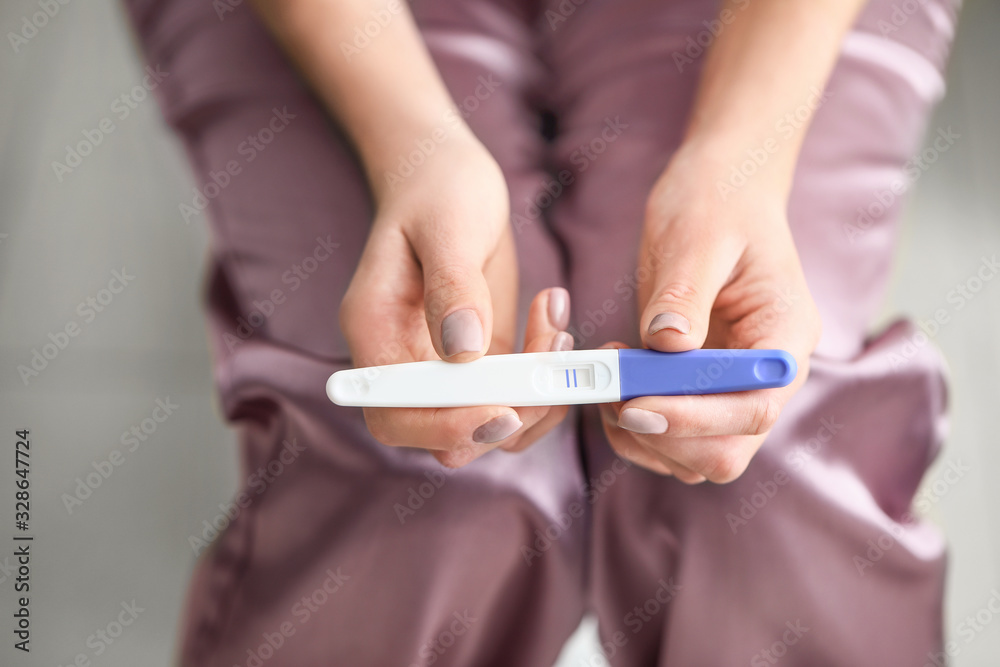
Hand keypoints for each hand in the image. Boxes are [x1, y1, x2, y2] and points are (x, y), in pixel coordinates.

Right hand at [340, 135, 572, 466]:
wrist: (446, 175)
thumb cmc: (438, 189)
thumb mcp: (446, 227)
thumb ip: (452, 287)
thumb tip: (463, 351)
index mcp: (374, 332)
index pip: (393, 414)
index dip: (445, 426)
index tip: (504, 409)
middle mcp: (402, 362)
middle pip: (443, 435)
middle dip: (507, 413)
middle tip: (552, 361)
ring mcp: (442, 367)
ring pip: (487, 425)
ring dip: (536, 395)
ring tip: (557, 327)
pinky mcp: (479, 362)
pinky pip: (513, 397)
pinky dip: (545, 377)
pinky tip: (555, 322)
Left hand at [599, 149, 821, 482]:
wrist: (719, 189)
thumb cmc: (717, 203)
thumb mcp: (698, 240)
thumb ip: (684, 295)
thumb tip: (666, 344)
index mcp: (785, 337)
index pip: (755, 407)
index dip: (696, 419)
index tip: (637, 406)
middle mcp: (765, 374)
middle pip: (729, 449)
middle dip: (667, 437)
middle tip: (614, 400)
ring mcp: (733, 385)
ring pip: (697, 455)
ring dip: (645, 438)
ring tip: (606, 384)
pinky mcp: (698, 386)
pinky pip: (672, 435)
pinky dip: (635, 427)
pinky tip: (611, 383)